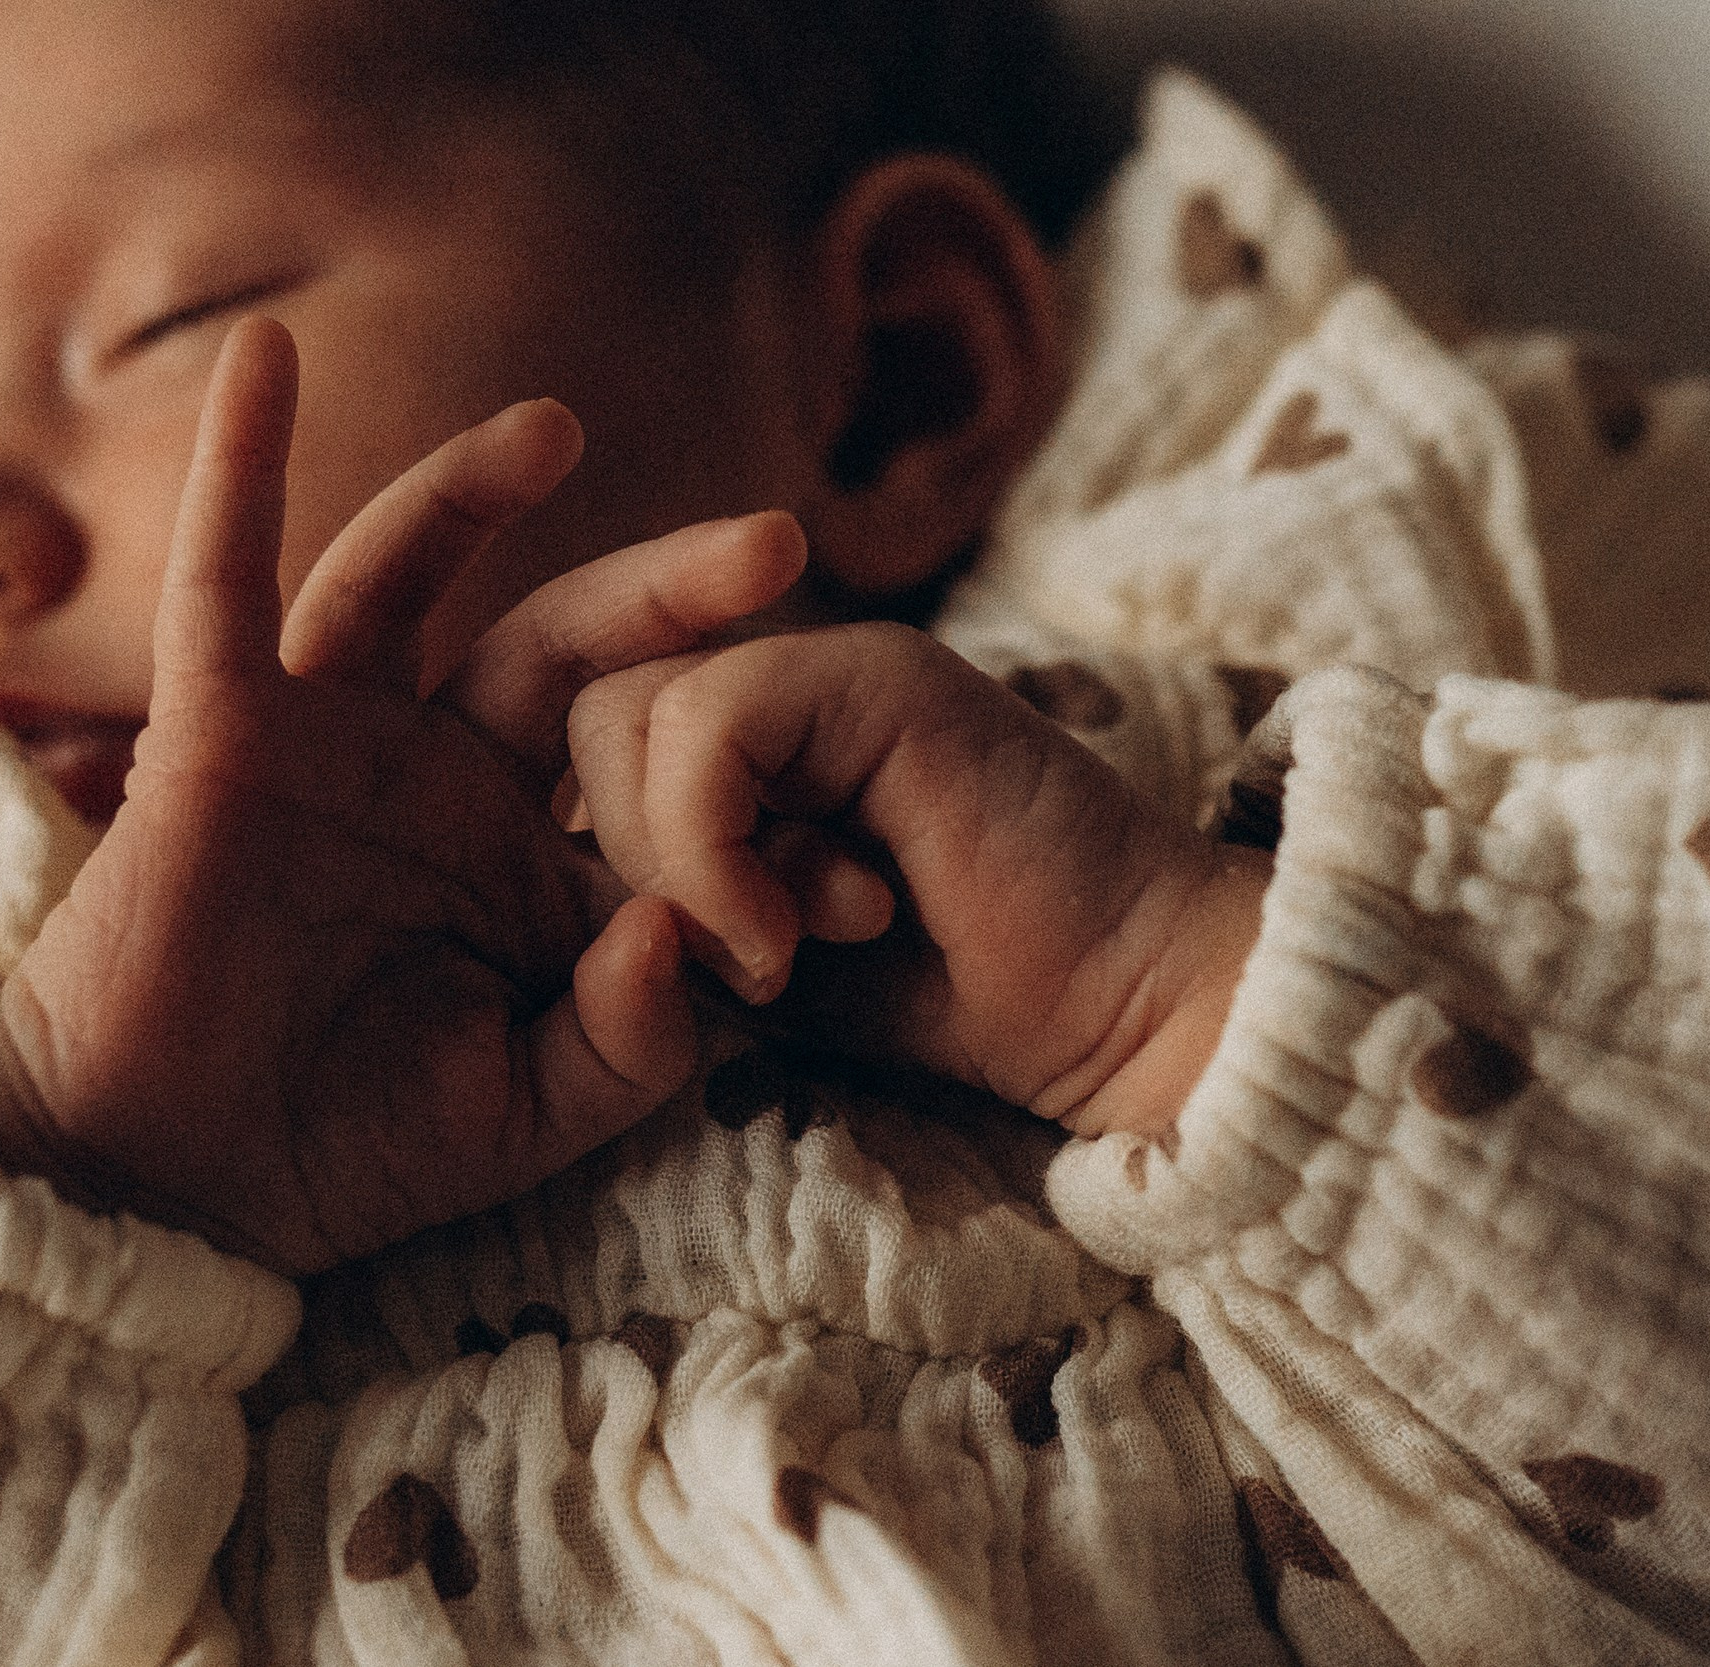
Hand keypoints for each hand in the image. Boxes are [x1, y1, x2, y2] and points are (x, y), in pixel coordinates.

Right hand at [0, 317, 807, 1272]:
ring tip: (556, 429)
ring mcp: (329, 741)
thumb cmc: (342, 1151)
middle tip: (781, 548)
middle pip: (565, 643)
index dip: (759, 826)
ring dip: (471, 489)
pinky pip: (224, 582)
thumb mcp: (525, 1112)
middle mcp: (438, 775)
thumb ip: (627, 1040)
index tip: (863, 885)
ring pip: (407, 577)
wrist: (165, 1186)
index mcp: (527, 859)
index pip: (657, 787)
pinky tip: (267, 359)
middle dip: (671, 593)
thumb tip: (688, 928)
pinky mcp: (220, 732)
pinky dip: (241, 468)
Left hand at [568, 621, 1269, 1139]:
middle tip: (741, 955)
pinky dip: (711, 850)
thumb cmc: (955, 999)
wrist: (1123, 1009)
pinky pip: (710, 724)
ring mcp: (831, 669)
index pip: (594, 738)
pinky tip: (787, 935)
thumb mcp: (762, 963)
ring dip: (672, 861)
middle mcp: (782, 686)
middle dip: (625, 852)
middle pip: (587, 713)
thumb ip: (669, 912)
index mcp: (751, 743)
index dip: (597, 835)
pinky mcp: (879, 677)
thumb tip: (588, 902)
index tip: (686, 950)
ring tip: (777, 949)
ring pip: (626, 709)